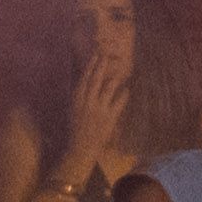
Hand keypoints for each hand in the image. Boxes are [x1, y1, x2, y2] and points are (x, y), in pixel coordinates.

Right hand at [62, 50, 130, 170]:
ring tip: (120, 69)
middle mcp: (87, 102)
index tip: (96, 55)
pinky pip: (118, 102)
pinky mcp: (109, 118)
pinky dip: (124, 95)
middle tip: (107, 54)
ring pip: (107, 88)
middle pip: (95, 79)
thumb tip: (87, 81)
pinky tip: (128, 89)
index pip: (84, 78)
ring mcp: (98, 109)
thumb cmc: (77, 128)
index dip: (90, 65)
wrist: (81, 147)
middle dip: (101, 65)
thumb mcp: (74, 110)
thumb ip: (81, 96)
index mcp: (77, 99)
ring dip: (114, 78)